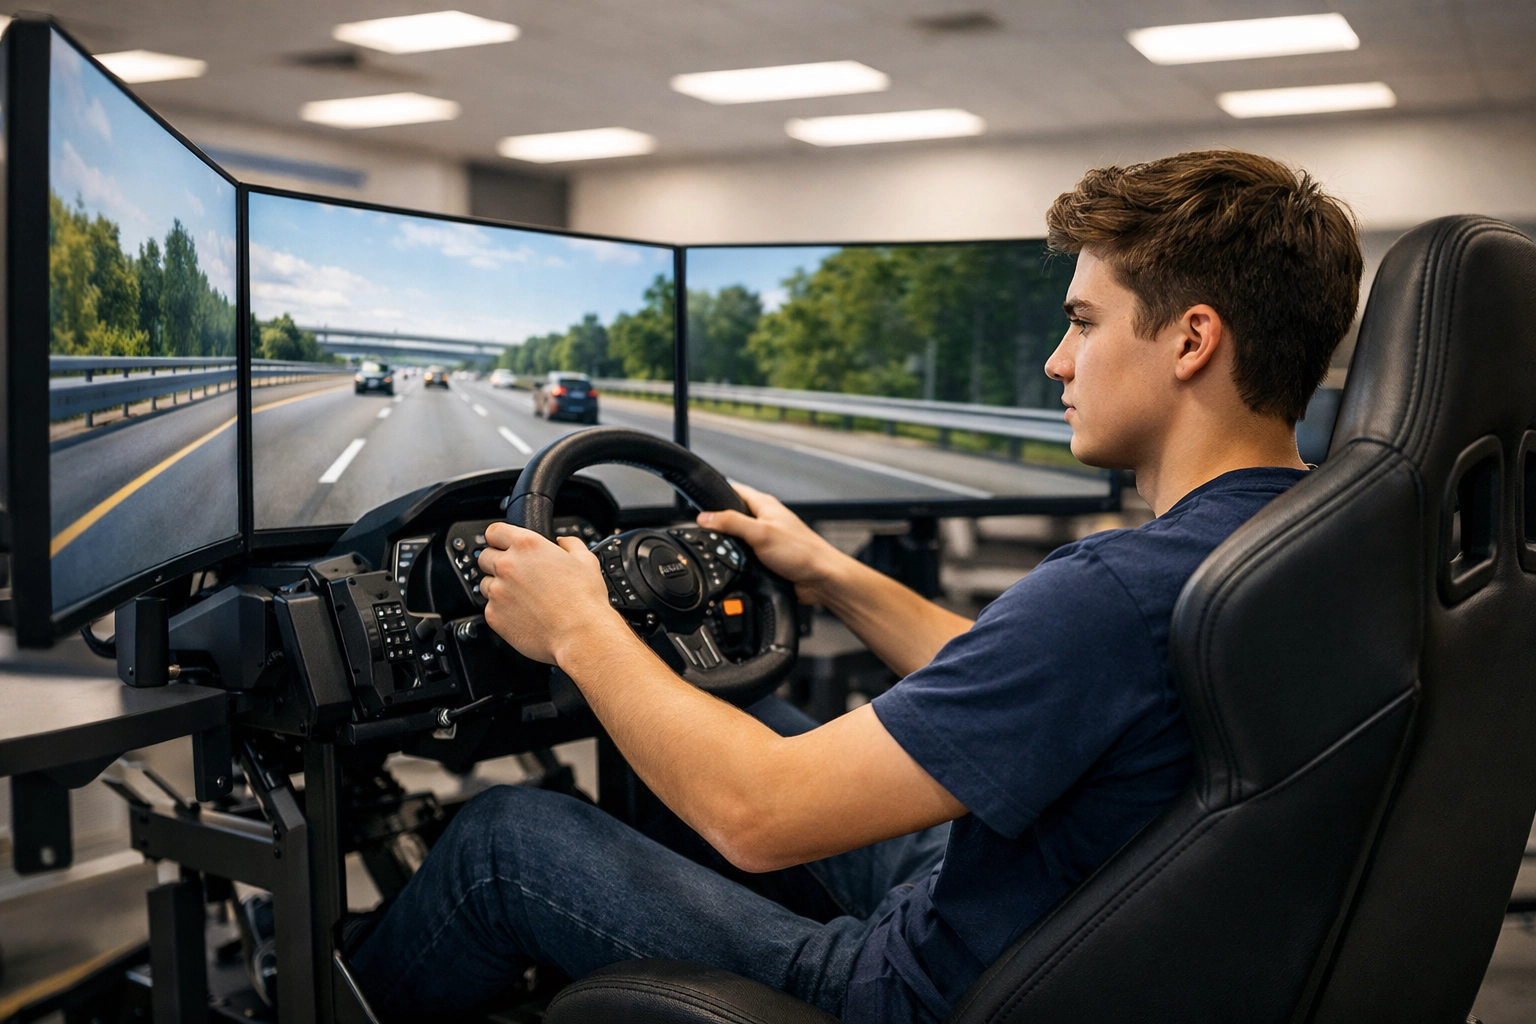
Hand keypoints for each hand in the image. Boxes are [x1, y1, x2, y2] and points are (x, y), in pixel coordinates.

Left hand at [477, 523, 622, 665]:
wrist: (580, 635)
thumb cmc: (584, 600)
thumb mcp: (586, 560)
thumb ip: (570, 544)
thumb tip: (563, 542)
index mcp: (527, 546)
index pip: (494, 531)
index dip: (499, 538)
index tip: (502, 544)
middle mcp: (507, 566)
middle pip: (485, 556)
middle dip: (497, 562)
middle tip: (516, 574)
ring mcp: (497, 592)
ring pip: (485, 584)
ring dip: (498, 587)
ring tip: (522, 598)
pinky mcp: (494, 615)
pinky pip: (490, 608)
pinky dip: (502, 610)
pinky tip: (522, 614)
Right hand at [696, 483, 846, 603]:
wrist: (820, 579)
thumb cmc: (802, 552)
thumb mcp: (760, 534)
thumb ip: (731, 523)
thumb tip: (705, 517)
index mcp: (765, 505)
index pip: (733, 491)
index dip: (715, 494)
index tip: (698, 501)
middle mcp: (766, 519)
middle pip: (732, 516)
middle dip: (718, 525)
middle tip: (706, 532)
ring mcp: (767, 539)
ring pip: (738, 539)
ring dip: (729, 546)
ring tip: (721, 551)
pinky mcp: (768, 557)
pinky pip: (746, 556)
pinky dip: (738, 561)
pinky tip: (734, 567)